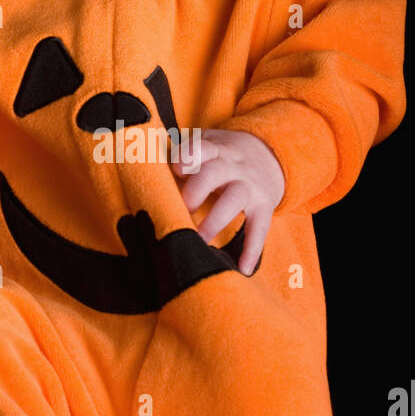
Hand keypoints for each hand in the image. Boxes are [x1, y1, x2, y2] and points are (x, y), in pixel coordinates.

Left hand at [170, 128, 284, 274]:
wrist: (269, 154)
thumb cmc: (221, 157)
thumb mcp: (206, 147)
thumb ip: (181, 159)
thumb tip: (145, 176)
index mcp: (213, 149)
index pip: (200, 147)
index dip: (187, 157)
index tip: (176, 170)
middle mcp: (232, 166)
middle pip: (214, 173)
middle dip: (196, 190)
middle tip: (182, 209)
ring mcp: (249, 186)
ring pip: (235, 198)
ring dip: (216, 220)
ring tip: (200, 240)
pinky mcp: (263, 206)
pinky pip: (259, 227)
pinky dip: (252, 248)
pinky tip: (243, 268)